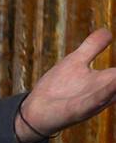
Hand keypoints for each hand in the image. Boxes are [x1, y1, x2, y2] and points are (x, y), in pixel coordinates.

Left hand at [15, 27, 115, 142]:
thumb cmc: (58, 88)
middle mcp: (107, 92)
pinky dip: (108, 91)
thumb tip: (108, 31)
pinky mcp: (79, 109)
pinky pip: (96, 100)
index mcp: (109, 80)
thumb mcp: (76, 62)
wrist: (35, 111)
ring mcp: (94, 101)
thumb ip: (93, 47)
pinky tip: (115, 81)